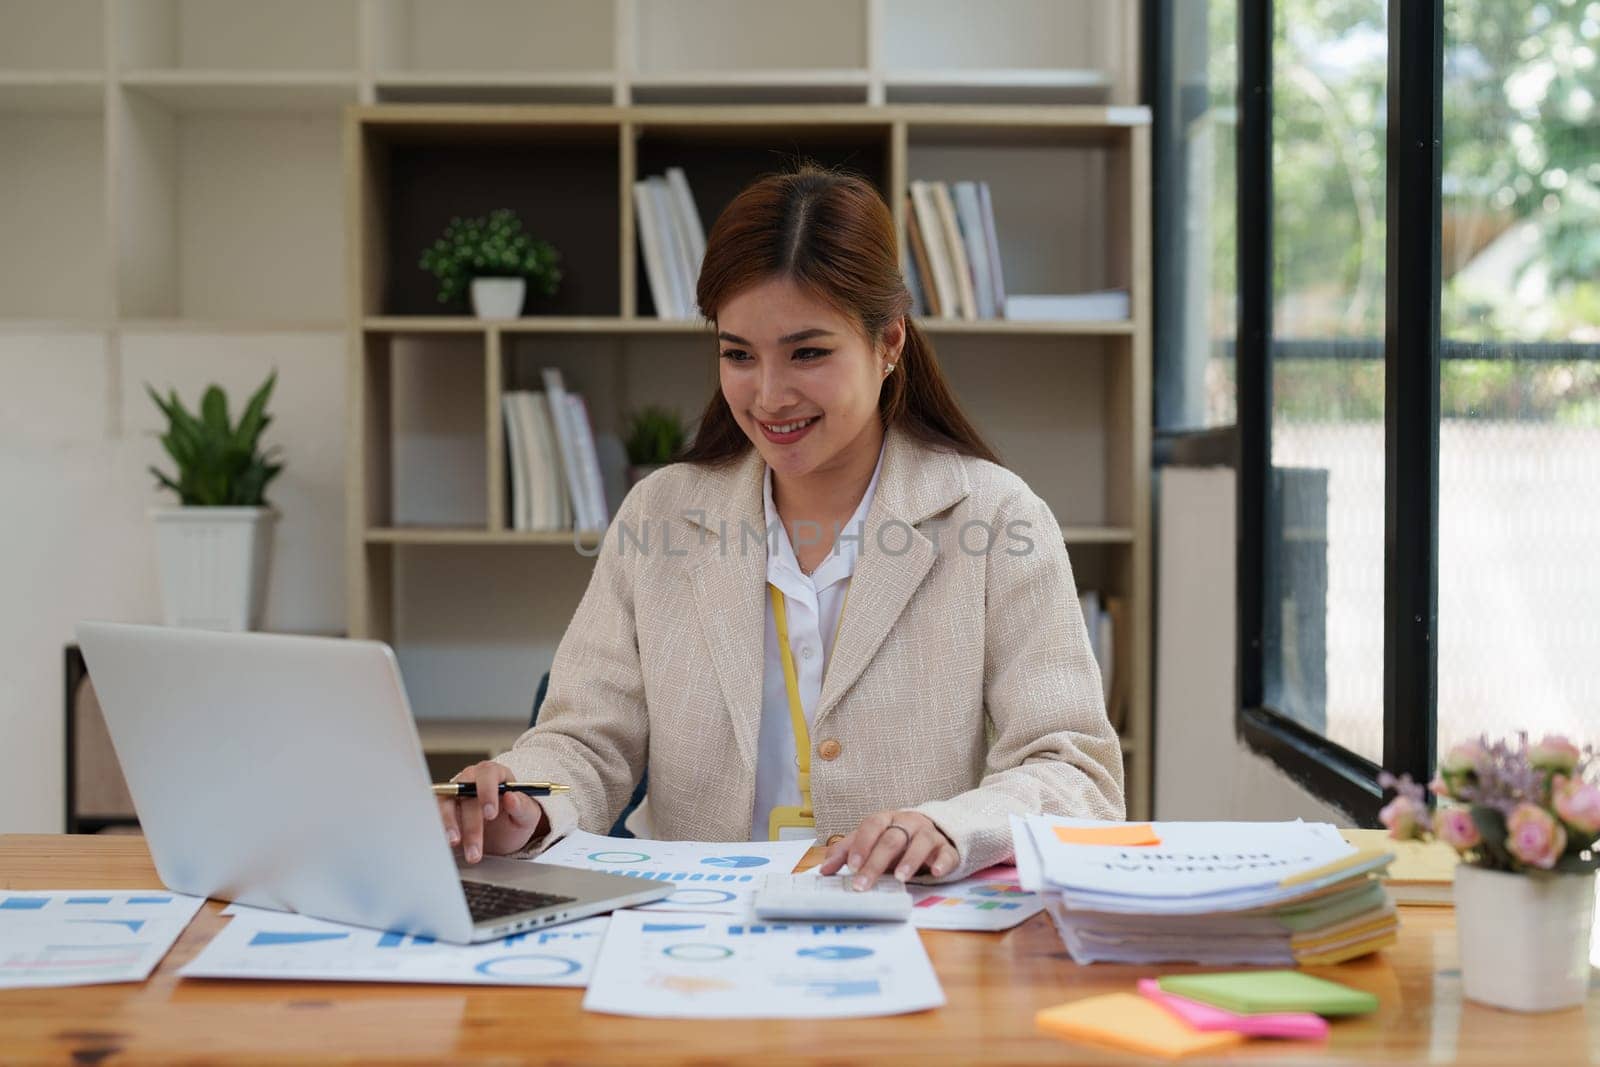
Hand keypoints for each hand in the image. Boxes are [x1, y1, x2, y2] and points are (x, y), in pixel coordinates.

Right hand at [436, 760, 547, 863]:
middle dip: (471, 824)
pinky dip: (438, 828)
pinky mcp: (442, 810)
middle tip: (476, 848)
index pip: (488, 774)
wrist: (503, 835)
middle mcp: (471, 780)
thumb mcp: (527, 815)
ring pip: (445, 803)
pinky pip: (434, 815)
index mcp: (495, 774)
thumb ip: (523, 806)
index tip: (491, 814)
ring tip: (454, 843)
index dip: (487, 792)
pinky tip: (443, 842)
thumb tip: (512, 797)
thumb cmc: (515, 818)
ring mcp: (454, 794)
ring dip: (449, 825)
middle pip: (465, 793)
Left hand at [818, 810, 957, 888]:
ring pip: (920, 842)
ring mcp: (929, 834)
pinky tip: (935, 872)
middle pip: (892, 839)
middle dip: (876, 862)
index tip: (852, 867)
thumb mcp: (870, 842)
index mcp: (887, 819)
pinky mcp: (947, 849)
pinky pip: (947, 853)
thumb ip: (847, 852)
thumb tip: (824, 869)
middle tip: (863, 884)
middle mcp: (908, 823)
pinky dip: (942, 862)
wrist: (933, 833)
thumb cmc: (896, 839)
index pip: (872, 826)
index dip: (862, 845)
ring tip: (900, 878)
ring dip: (910, 860)